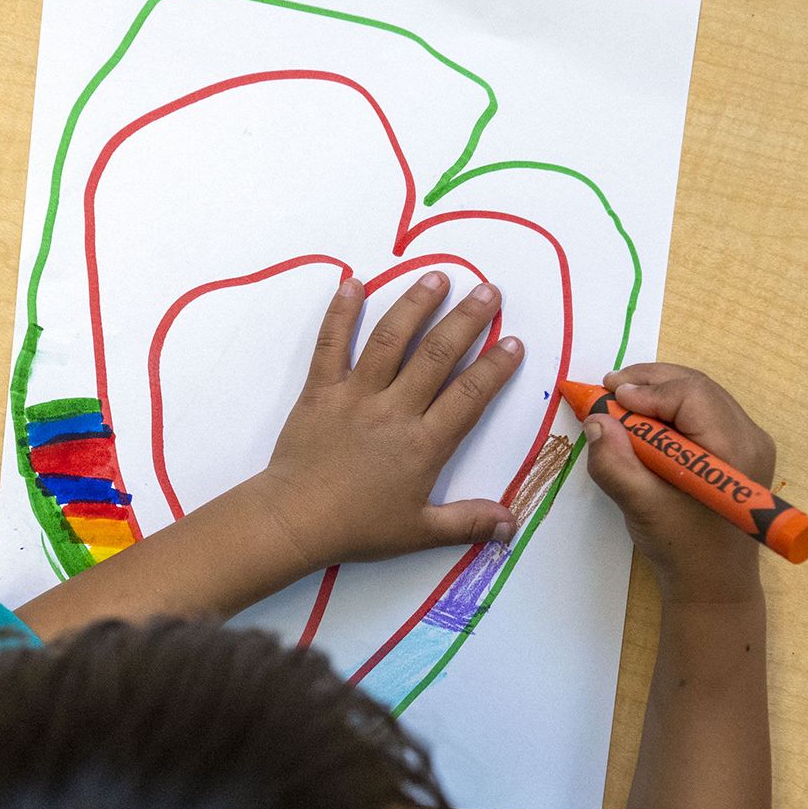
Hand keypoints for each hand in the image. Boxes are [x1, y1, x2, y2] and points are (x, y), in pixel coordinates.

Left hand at [247, 270, 524, 571]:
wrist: (294, 521)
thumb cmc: (357, 527)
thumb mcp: (418, 532)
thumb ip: (467, 522)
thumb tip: (512, 524)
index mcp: (423, 444)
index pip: (468, 396)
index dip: (493, 368)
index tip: (513, 341)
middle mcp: (394, 411)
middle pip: (436, 356)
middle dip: (466, 320)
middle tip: (489, 291)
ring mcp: (355, 395)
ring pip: (390, 340)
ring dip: (415, 304)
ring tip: (438, 276)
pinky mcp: (320, 390)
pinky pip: (331, 344)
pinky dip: (341, 312)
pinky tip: (353, 283)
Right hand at [584, 364, 775, 603]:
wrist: (714, 584)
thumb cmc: (682, 549)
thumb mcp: (641, 507)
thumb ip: (615, 464)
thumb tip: (597, 420)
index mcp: (734, 451)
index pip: (692, 395)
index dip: (648, 390)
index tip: (609, 396)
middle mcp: (750, 437)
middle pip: (697, 386)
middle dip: (649, 381)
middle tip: (608, 386)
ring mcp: (749, 442)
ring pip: (700, 395)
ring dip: (658, 391)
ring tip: (620, 398)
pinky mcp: (738, 449)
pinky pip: (703, 412)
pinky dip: (670, 408)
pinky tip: (643, 418)